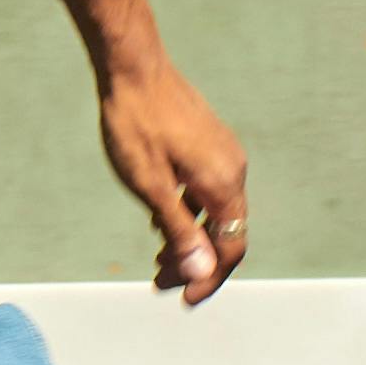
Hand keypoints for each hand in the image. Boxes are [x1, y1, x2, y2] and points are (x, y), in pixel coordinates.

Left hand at [100, 57, 250, 301]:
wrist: (133, 66)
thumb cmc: (135, 123)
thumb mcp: (150, 184)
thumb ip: (178, 229)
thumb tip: (202, 271)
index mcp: (223, 183)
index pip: (230, 247)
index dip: (209, 277)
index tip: (183, 297)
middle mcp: (232, 169)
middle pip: (225, 232)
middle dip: (197, 262)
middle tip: (162, 282)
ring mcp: (222, 154)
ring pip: (214, 210)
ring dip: (190, 239)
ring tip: (158, 259)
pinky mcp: (209, 143)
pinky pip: (207, 191)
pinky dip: (188, 213)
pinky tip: (161, 220)